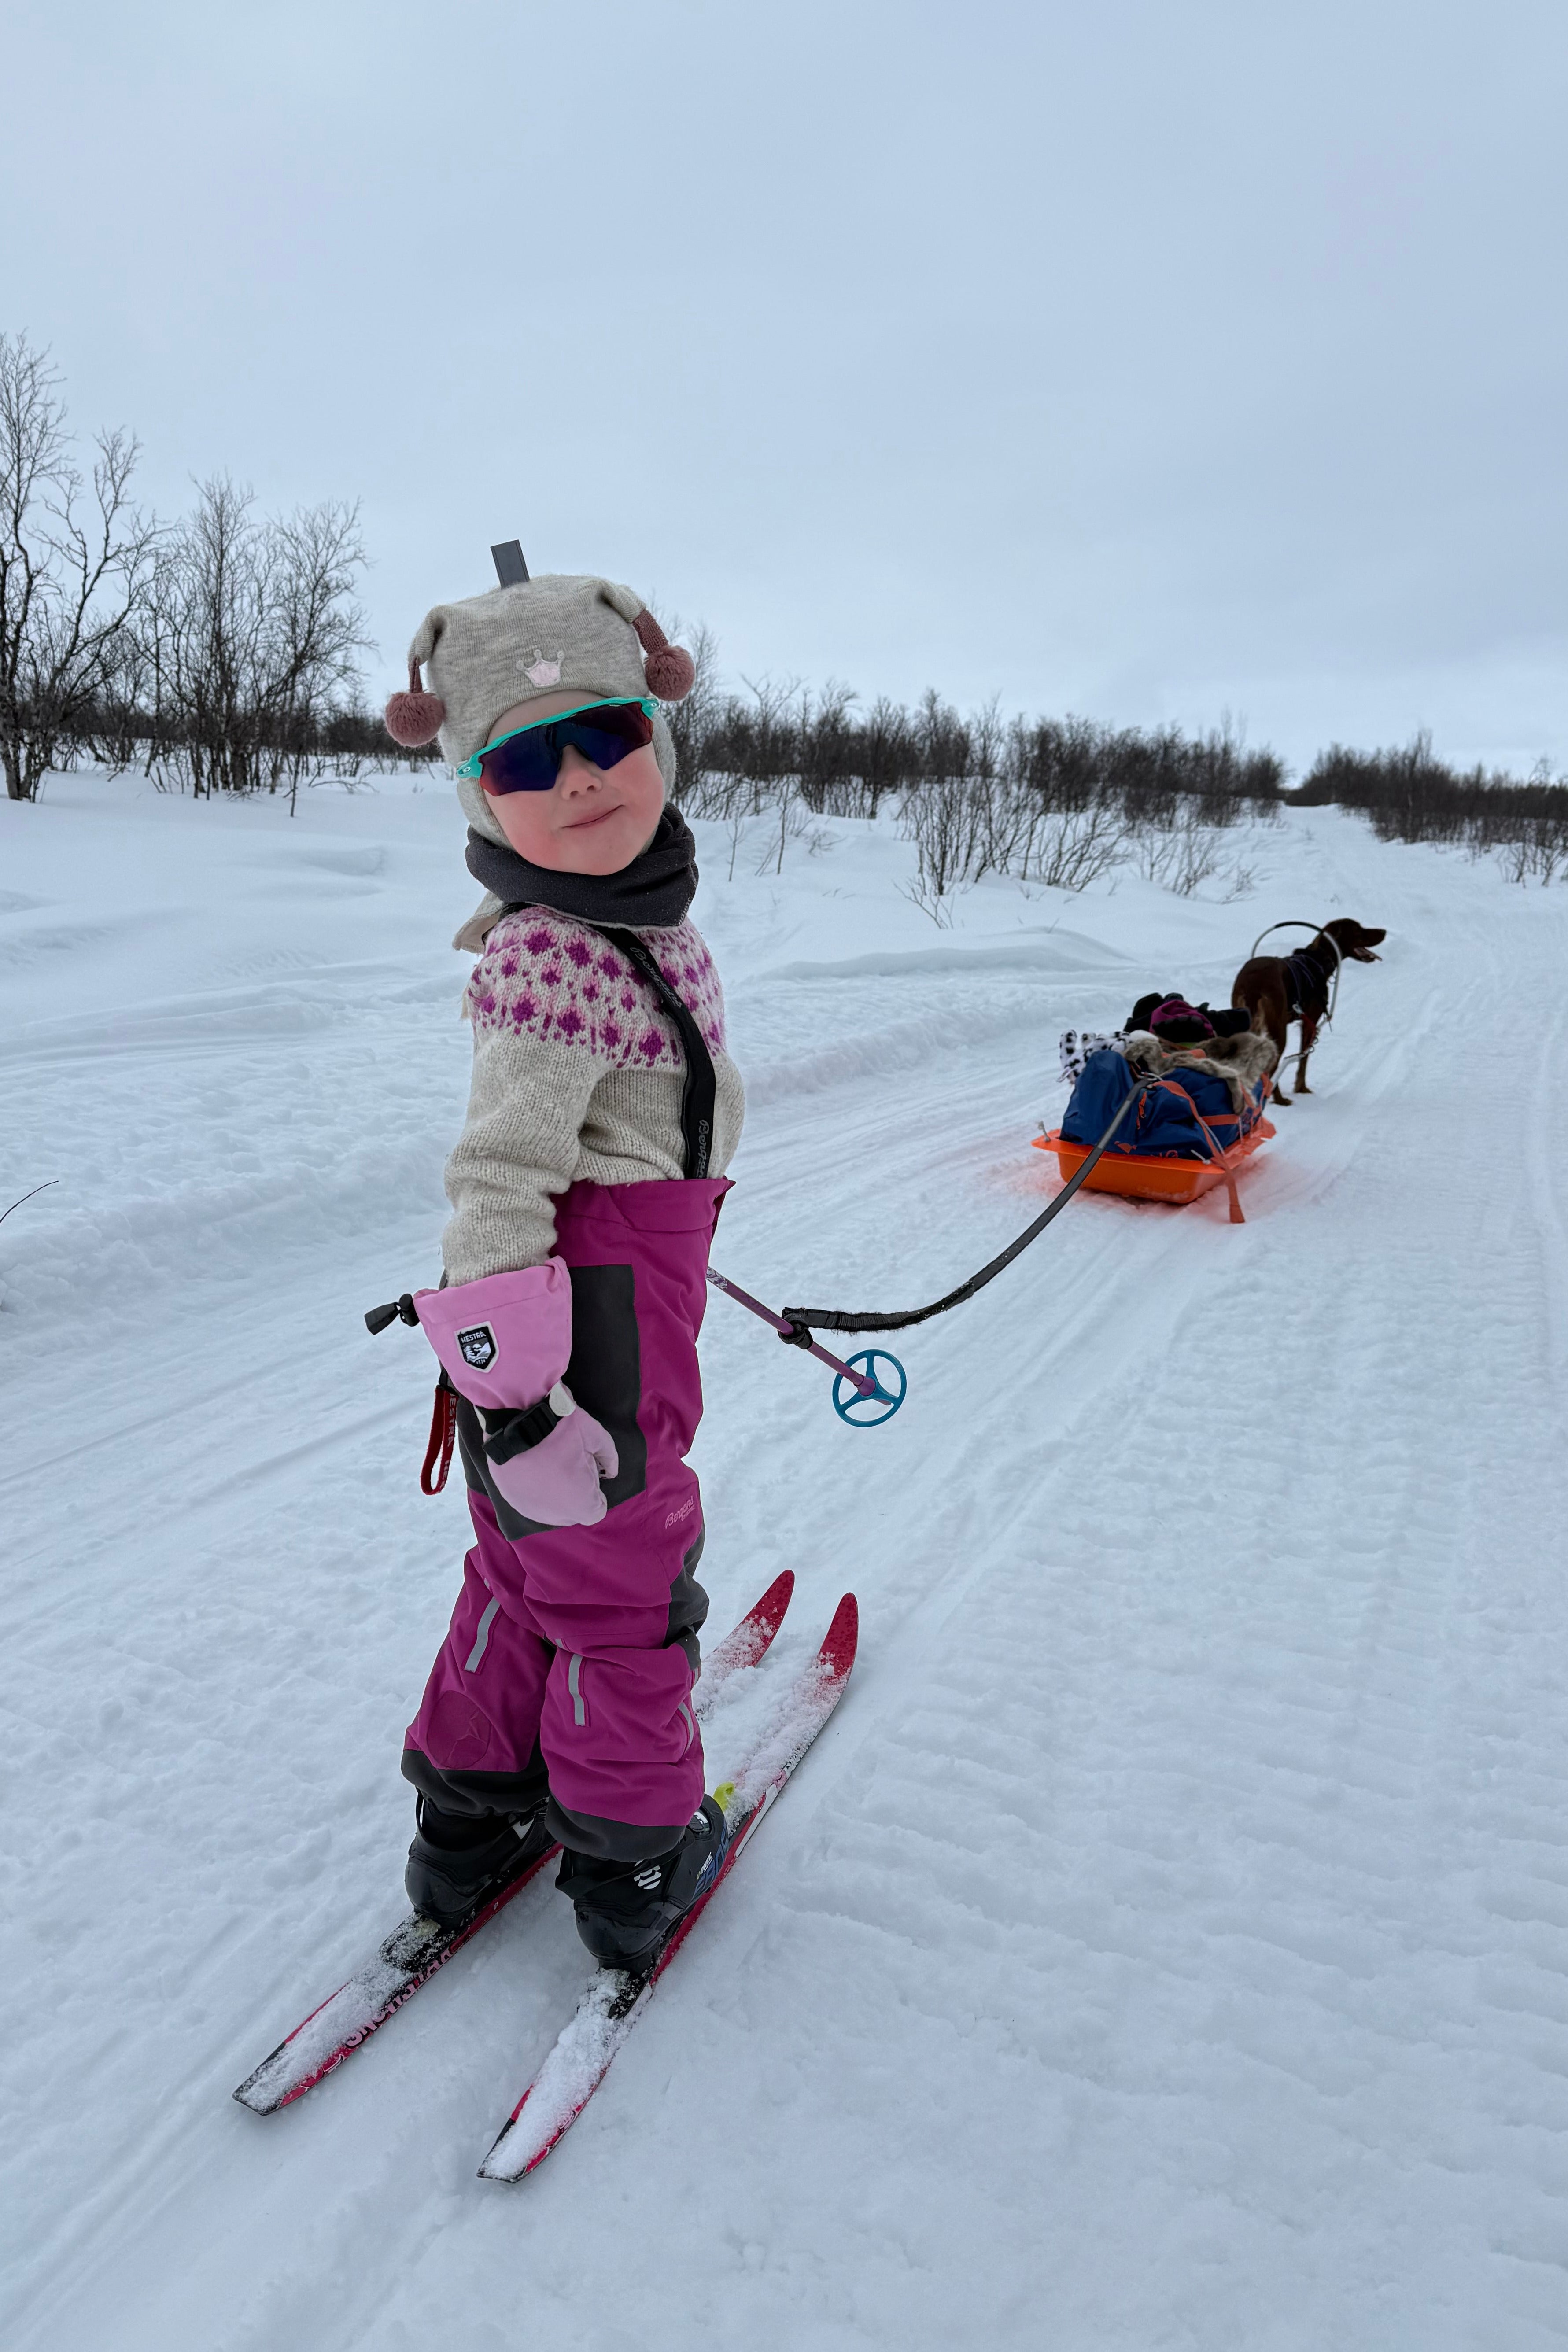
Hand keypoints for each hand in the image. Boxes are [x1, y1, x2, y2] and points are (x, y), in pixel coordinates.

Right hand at [482, 1387, 617, 1526]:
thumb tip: (611, 1472)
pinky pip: (530, 1501)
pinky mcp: (513, 1501)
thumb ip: (609, 1456)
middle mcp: (556, 1515)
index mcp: (580, 1504)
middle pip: (573, 1512)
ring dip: (554, 1494)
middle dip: (575, 1493)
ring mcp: (531, 1509)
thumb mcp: (595, 1434)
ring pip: (551, 1509)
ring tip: (549, 1466)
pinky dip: (534, 1490)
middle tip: (568, 1465)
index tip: (586, 1472)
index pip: (596, 1510)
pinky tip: (533, 1469)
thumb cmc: (559, 1428)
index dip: (595, 1490)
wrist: (514, 1421)